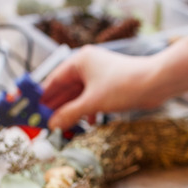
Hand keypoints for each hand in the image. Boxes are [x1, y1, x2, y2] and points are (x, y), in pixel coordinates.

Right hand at [41, 45, 167, 130]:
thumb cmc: (124, 85)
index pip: (53, 80)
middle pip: (65, 88)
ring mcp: (99, 75)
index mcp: (79, 61)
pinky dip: (87, 109)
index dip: (42, 96)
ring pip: (79, 95)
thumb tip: (52, 124)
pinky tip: (86, 122)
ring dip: (72, 110)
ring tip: (61, 126)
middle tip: (43, 122)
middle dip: (56, 106)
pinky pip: (92, 97)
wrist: (156, 82)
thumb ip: (69, 114)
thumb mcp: (92, 102)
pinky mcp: (110, 85)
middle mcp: (88, 65)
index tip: (31, 109)